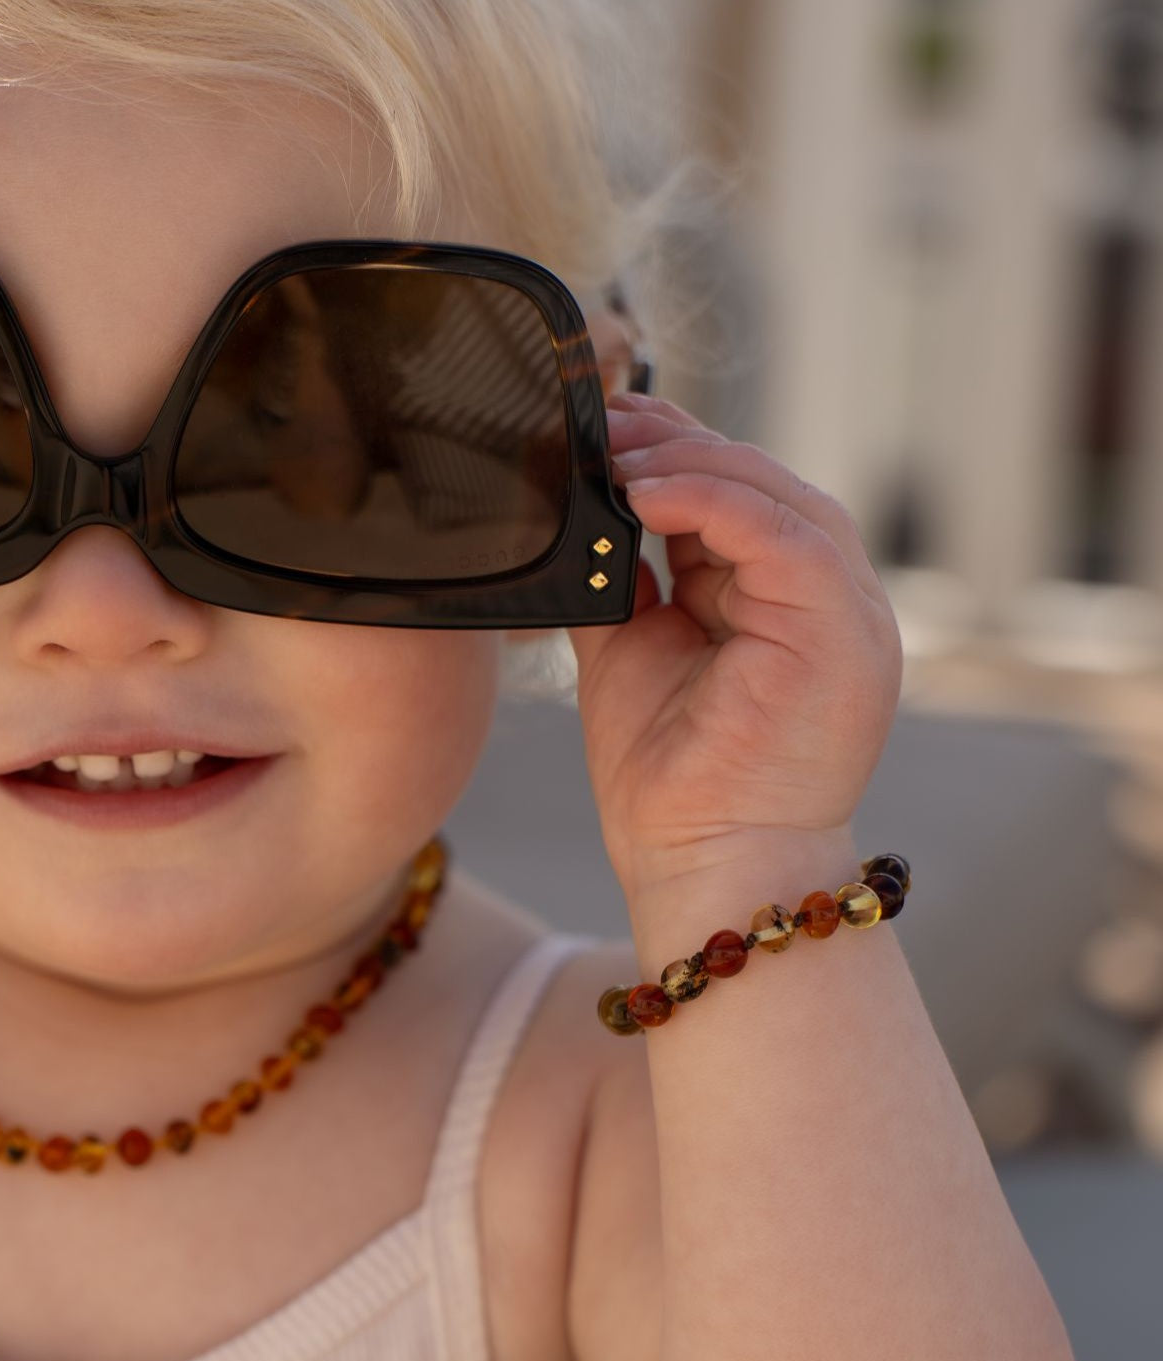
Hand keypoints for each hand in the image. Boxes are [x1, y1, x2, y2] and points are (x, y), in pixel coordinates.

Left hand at [566, 395, 902, 901]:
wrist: (701, 869)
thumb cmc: (669, 785)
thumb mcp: (630, 654)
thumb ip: (622, 584)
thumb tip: (583, 521)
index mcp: (784, 606)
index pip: (740, 501)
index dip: (675, 457)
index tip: (604, 432)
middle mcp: (826, 603)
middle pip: (765, 486)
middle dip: (679, 445)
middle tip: (603, 423)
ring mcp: (846, 615)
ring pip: (782, 497)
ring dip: (693, 464)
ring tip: (616, 454)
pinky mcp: (844, 631)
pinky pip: (786, 536)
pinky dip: (715, 502)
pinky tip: (645, 491)